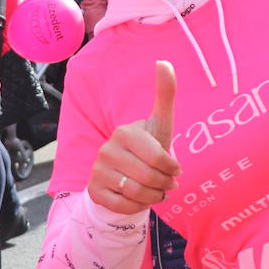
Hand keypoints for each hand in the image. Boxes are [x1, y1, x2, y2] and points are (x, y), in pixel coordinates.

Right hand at [89, 61, 181, 214]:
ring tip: (155, 190)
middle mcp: (107, 149)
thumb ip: (165, 94)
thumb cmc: (148, 149)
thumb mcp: (160, 124)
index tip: (175, 169)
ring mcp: (97, 170)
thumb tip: (164, 61)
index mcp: (125, 132)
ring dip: (153, 196)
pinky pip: (123, 206)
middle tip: (166, 183)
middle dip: (164, 184)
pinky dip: (137, 207)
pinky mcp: (93, 191)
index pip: (158, 157)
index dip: (171, 168)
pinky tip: (139, 199)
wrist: (124, 176)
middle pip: (149, 177)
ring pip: (137, 193)